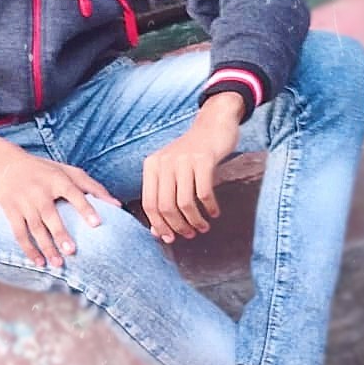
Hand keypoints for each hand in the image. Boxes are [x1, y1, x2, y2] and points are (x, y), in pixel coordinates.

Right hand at [0, 148, 120, 267]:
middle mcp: (39, 190)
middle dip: (60, 233)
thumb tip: (118, 205)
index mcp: (56, 179)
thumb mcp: (67, 171)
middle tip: (72, 251)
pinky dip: (28, 249)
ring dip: (46, 247)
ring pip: (35, 228)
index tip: (96, 224)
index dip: (85, 207)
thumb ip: (92, 187)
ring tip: (58, 264)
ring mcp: (23, 201)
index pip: (73, 192)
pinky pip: (19, 233)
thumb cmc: (44, 170)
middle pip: (50, 214)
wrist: (5, 164)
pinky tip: (39, 262)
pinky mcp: (10, 211)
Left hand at [141, 92, 243, 243]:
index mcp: (151, 166)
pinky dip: (210, 207)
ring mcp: (183, 160)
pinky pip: (204, 192)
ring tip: (203, 227)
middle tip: (189, 234)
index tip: (170, 238)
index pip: (149, 204)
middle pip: (165, 206)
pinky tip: (214, 212)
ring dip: (195, 221)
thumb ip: (162, 197)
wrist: (213, 125)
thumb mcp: (171, 171)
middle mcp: (164, 162)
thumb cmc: (191, 154)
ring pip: (184, 203)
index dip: (159, 225)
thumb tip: (158, 232)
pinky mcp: (203, 160)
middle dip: (177, 226)